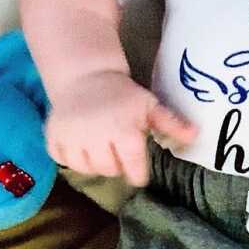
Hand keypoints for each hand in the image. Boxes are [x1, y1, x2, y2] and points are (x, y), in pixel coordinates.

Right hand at [45, 69, 196, 185]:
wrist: (85, 76)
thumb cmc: (123, 94)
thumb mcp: (150, 106)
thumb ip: (172, 123)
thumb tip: (196, 136)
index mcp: (124, 131)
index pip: (134, 169)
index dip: (138, 172)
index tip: (138, 169)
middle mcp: (96, 137)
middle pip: (110, 171)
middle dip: (117, 163)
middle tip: (118, 148)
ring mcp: (71, 138)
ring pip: (86, 169)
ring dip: (95, 163)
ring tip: (101, 147)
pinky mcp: (53, 137)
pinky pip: (63, 161)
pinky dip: (71, 157)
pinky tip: (81, 144)